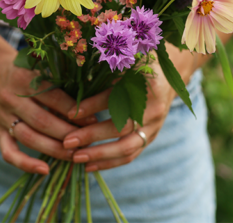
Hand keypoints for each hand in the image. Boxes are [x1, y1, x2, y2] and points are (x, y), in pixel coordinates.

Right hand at [0, 58, 96, 174]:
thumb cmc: (27, 69)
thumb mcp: (41, 67)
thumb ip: (59, 81)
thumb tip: (89, 102)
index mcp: (23, 79)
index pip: (53, 98)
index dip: (74, 111)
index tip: (93, 120)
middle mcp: (11, 98)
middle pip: (42, 121)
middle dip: (67, 133)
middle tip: (88, 141)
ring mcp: (3, 117)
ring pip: (29, 138)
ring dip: (53, 149)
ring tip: (74, 155)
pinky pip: (9, 152)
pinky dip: (26, 164)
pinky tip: (45, 170)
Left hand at [60, 60, 176, 171]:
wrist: (165, 80)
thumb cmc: (137, 69)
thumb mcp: (122, 67)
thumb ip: (103, 78)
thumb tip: (74, 97)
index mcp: (147, 87)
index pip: (116, 99)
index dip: (92, 106)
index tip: (68, 113)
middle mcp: (154, 110)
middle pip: (122, 128)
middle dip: (92, 136)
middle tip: (68, 142)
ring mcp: (154, 127)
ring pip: (127, 148)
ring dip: (100, 155)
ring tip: (76, 158)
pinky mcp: (149, 139)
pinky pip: (130, 156)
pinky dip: (109, 162)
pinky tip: (89, 166)